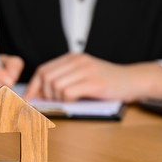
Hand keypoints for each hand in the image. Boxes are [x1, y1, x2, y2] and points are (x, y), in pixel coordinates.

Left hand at [24, 53, 161, 101]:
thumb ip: (64, 80)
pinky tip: (75, 101)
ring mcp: (86, 70)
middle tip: (51, 103)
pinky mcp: (94, 82)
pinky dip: (67, 100)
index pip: (43, 70)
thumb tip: (40, 95)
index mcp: (72, 58)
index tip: (28, 99)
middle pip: (46, 77)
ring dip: (57, 98)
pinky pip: (69, 92)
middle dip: (44, 94)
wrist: (134, 80)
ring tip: (67, 101)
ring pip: (55, 85)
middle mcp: (77, 61)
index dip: (33, 86)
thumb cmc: (107, 82)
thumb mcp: (83, 76)